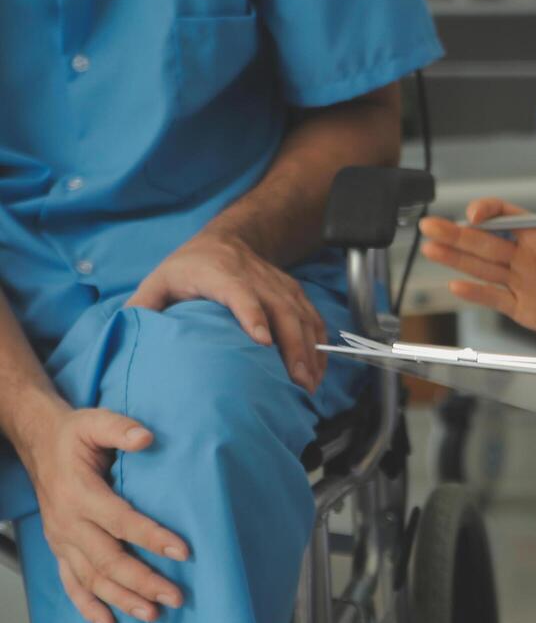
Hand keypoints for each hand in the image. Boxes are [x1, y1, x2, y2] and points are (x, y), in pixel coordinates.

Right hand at [16, 403, 189, 622]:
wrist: (38, 443)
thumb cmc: (74, 435)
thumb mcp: (95, 422)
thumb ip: (121, 429)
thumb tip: (146, 437)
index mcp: (80, 494)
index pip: (121, 521)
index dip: (152, 537)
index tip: (184, 552)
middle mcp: (68, 522)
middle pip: (108, 560)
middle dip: (143, 581)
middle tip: (176, 597)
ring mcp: (62, 539)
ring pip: (92, 578)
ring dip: (122, 599)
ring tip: (153, 614)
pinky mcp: (60, 548)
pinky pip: (71, 583)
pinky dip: (87, 606)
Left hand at [126, 231, 328, 391]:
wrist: (228, 239)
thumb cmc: (190, 267)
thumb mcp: (159, 281)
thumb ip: (143, 309)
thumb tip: (127, 341)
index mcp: (218, 273)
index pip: (240, 293)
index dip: (253, 315)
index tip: (262, 342)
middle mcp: (255, 277)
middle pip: (281, 310)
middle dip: (293, 346)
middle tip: (297, 380)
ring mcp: (279, 285)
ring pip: (302, 316)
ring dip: (311, 350)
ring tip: (310, 382)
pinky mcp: (294, 293)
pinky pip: (313, 318)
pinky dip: (320, 344)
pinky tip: (319, 368)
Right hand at [419, 177, 535, 347]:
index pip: (503, 216)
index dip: (486, 212)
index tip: (475, 215)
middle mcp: (523, 255)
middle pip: (483, 241)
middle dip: (455, 233)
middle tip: (429, 225)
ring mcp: (520, 281)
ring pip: (481, 267)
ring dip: (455, 258)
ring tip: (430, 249)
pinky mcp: (522, 307)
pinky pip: (494, 298)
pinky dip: (475, 293)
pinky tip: (456, 285)